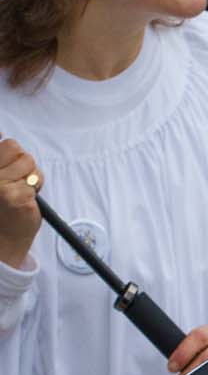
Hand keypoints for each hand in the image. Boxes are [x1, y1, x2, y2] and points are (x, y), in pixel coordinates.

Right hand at [0, 136, 43, 268]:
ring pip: (30, 165)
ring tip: (19, 191)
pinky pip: (36, 181)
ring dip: (30, 177)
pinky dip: (34, 189)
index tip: (8, 168)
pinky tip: (23, 201)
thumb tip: (1, 134)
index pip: (8, 144)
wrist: (1, 241)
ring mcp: (1, 186)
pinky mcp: (17, 197)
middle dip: (22, 164)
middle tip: (15, 181)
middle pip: (20, 152)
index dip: (12, 155)